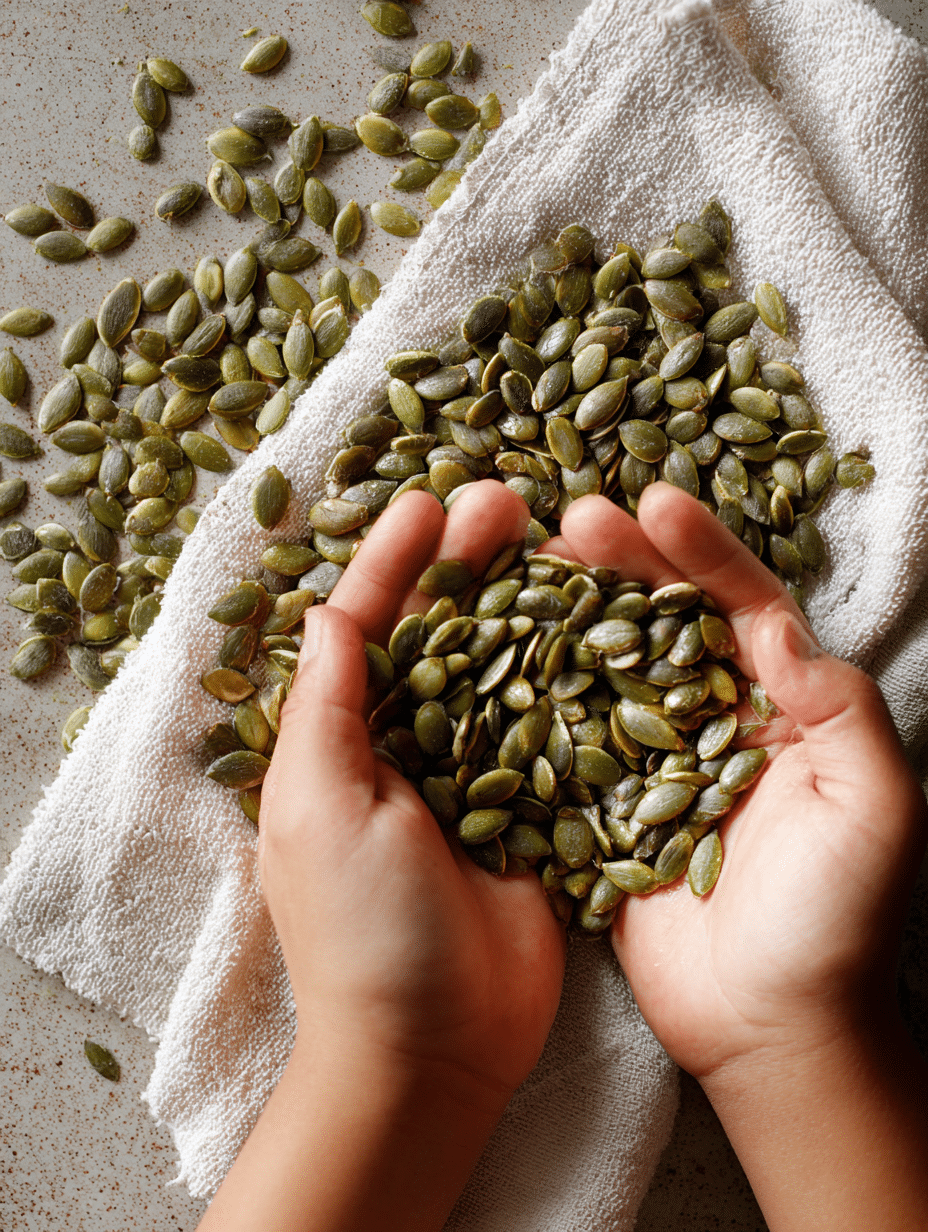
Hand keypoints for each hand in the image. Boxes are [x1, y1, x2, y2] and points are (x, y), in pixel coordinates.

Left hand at [259, 479, 565, 1105]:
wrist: (434, 1051)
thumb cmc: (359, 932)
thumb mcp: (319, 808)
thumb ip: (325, 706)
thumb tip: (327, 609)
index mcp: (342, 741)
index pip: (366, 628)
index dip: (394, 562)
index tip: (428, 502)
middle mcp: (406, 747)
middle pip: (440, 633)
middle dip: (468, 564)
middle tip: (509, 500)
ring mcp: (474, 777)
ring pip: (501, 669)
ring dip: (524, 605)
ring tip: (560, 541)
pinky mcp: (533, 812)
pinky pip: (554, 730)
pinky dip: (572, 678)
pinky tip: (603, 624)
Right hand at [549, 481, 926, 1079]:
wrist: (772, 1030)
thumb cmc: (839, 922)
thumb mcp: (875, 809)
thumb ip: (838, 712)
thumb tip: (780, 631)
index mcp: (784, 708)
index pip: (741, 607)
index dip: (701, 551)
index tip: (655, 501)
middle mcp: (714, 721)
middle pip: (663, 621)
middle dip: (623, 564)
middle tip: (572, 519)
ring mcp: (654, 762)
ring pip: (607, 666)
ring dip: (571, 613)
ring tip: (524, 563)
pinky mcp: (604, 808)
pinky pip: (566, 739)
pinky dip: (533, 694)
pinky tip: (494, 653)